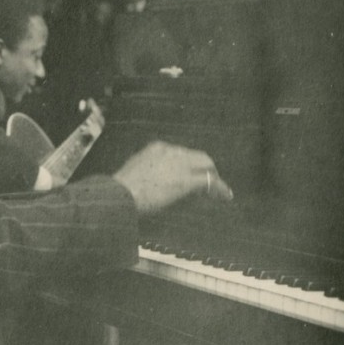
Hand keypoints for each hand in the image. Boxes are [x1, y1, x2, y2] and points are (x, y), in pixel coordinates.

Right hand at [112, 140, 232, 214]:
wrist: (119, 195)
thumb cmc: (120, 190)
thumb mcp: (135, 173)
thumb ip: (149, 172)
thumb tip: (158, 182)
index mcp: (157, 148)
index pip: (182, 153)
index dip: (191, 165)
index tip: (193, 174)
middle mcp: (171, 151)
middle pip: (199, 156)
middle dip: (207, 168)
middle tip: (211, 182)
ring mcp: (179, 164)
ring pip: (206, 165)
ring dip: (213, 178)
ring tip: (219, 191)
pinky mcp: (186, 180)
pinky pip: (209, 181)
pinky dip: (218, 188)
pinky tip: (224, 196)